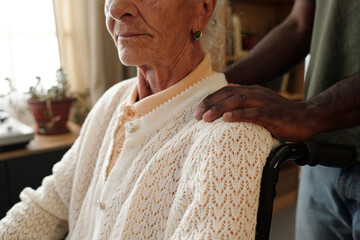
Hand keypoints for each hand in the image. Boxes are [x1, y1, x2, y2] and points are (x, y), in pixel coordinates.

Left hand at [195, 84, 313, 140]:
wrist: (306, 118)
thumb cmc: (280, 115)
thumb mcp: (260, 104)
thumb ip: (245, 102)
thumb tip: (226, 102)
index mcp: (252, 90)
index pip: (226, 90)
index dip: (210, 99)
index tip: (197, 110)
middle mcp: (256, 93)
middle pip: (228, 93)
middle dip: (210, 103)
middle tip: (196, 116)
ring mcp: (264, 102)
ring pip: (237, 101)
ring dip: (219, 108)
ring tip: (206, 118)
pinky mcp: (272, 114)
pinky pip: (253, 113)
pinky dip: (238, 114)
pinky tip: (226, 119)